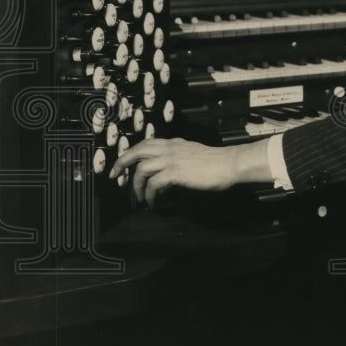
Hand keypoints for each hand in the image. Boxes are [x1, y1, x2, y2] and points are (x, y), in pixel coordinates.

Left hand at [108, 137, 266, 206]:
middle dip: (122, 163)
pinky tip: (152, 202)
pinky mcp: (174, 172)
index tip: (124, 165)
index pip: (146, 143)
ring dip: (136, 185)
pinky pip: (152, 184)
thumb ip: (180, 157)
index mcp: (174, 143)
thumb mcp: (194, 153)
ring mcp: (171, 159)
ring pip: (141, 169)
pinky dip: (149, 194)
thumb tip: (170, 169)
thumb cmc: (217, 162)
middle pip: (136, 151)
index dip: (132, 153)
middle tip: (115, 176)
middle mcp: (170, 148)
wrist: (230, 164)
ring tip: (139, 197)